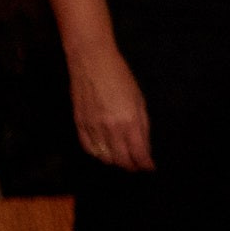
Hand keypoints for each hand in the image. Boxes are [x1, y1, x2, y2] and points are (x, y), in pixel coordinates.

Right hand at [68, 44, 152, 171]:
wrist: (91, 63)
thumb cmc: (120, 77)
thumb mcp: (139, 99)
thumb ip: (142, 124)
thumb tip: (144, 145)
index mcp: (128, 121)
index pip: (137, 152)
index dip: (145, 163)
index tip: (150, 167)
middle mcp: (109, 128)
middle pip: (121, 159)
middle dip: (131, 166)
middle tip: (138, 166)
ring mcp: (92, 128)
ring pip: (104, 157)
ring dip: (116, 162)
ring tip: (124, 160)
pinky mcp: (79, 125)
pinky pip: (88, 148)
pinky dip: (98, 155)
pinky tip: (105, 153)